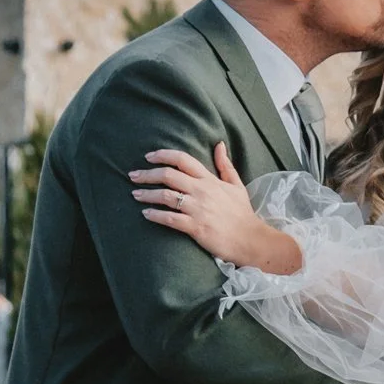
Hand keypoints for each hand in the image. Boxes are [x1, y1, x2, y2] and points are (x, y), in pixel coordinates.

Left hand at [132, 145, 297, 271]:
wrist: (250, 239)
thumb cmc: (242, 213)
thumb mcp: (236, 185)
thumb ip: (225, 165)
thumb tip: (219, 144)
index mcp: (210, 180)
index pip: (183, 159)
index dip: (163, 155)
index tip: (149, 156)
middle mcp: (202, 191)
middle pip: (169, 175)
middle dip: (147, 174)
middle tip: (133, 176)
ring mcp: (198, 209)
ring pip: (166, 196)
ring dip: (147, 194)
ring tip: (135, 194)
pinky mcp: (195, 227)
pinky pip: (170, 218)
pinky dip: (155, 215)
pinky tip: (146, 214)